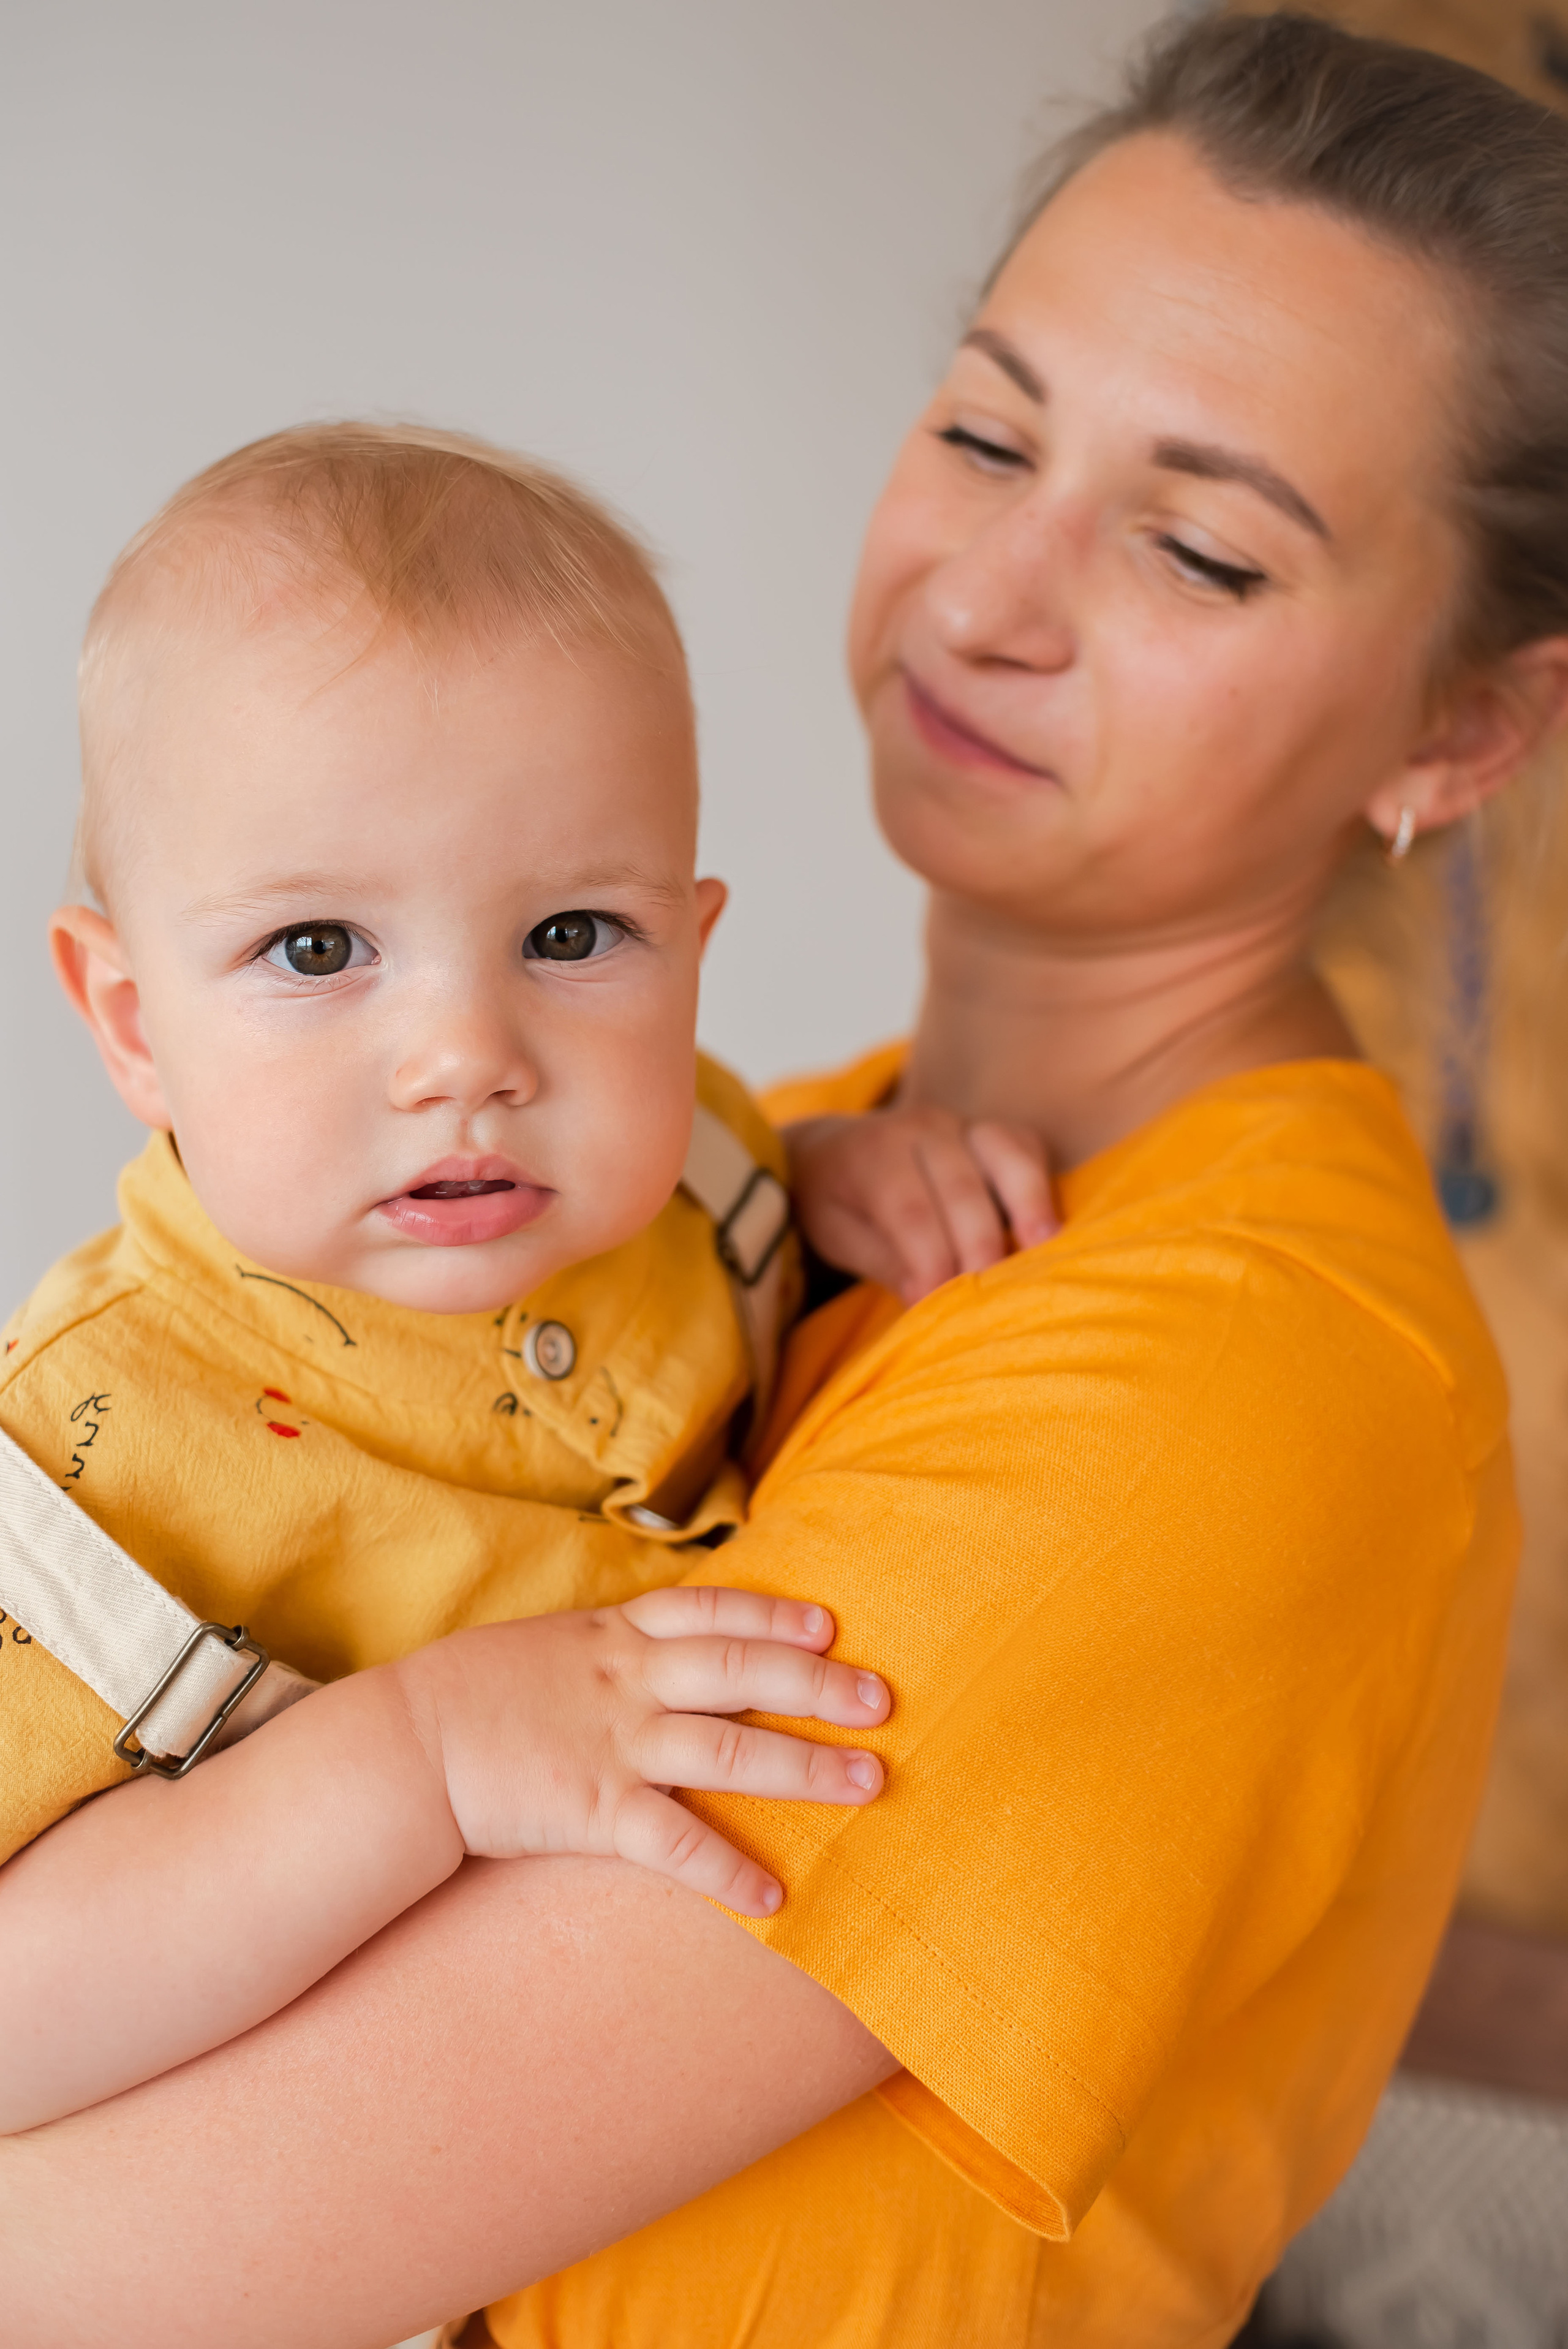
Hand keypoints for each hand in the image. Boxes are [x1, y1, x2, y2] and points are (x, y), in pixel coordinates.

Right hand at [396, 1587, 888, 1916]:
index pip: (709, 1613)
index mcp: (612, 1639)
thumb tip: (661, 1649)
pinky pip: (672, 1843)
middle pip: (739, 1674)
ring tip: (871, 1782)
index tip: (829, 1627)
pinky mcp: (591, 1809)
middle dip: (816, 1686)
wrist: (402, 1746)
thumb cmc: (471, 1697)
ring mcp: (612, 1745)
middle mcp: (625, 1683)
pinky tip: (772, 1898)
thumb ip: (609, 1651)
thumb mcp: (546, 1649)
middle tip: (884, 1700)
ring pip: (727, 1750)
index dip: (772, 1617)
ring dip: (805, 1768)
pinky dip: (725, 1870)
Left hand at [786, 1106, 1056, 1304]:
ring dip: (1028, 1202)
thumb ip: (883, 1261)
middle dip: (980, 1244)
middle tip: (994, 1297)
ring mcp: (961, 1123)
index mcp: (872, 1154)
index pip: (910, 1211)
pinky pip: (1026, 1147)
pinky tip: (1049, 1229)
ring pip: (1006, 1152)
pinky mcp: (991, 1131)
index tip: (941, 1306)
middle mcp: (920, 1128)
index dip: (931, 1261)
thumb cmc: (836, 1202)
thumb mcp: (839, 1236)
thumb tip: (924, 1296)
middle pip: (961, 1186)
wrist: (833, 1149)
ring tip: (1045, 1248)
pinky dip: (1041, 1183)